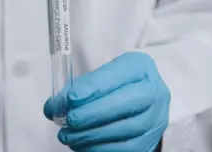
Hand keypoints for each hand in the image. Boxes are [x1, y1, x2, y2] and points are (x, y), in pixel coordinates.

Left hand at [44, 52, 170, 151]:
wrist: (138, 100)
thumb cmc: (114, 85)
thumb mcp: (100, 75)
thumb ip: (80, 87)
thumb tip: (55, 106)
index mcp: (140, 67)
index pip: (118, 74)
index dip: (93, 87)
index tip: (70, 98)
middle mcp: (154, 91)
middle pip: (126, 103)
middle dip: (93, 113)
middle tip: (69, 120)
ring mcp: (156, 118)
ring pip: (126, 130)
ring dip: (92, 135)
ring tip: (68, 136)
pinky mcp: (151, 140)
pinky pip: (127, 149)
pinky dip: (100, 148)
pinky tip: (81, 145)